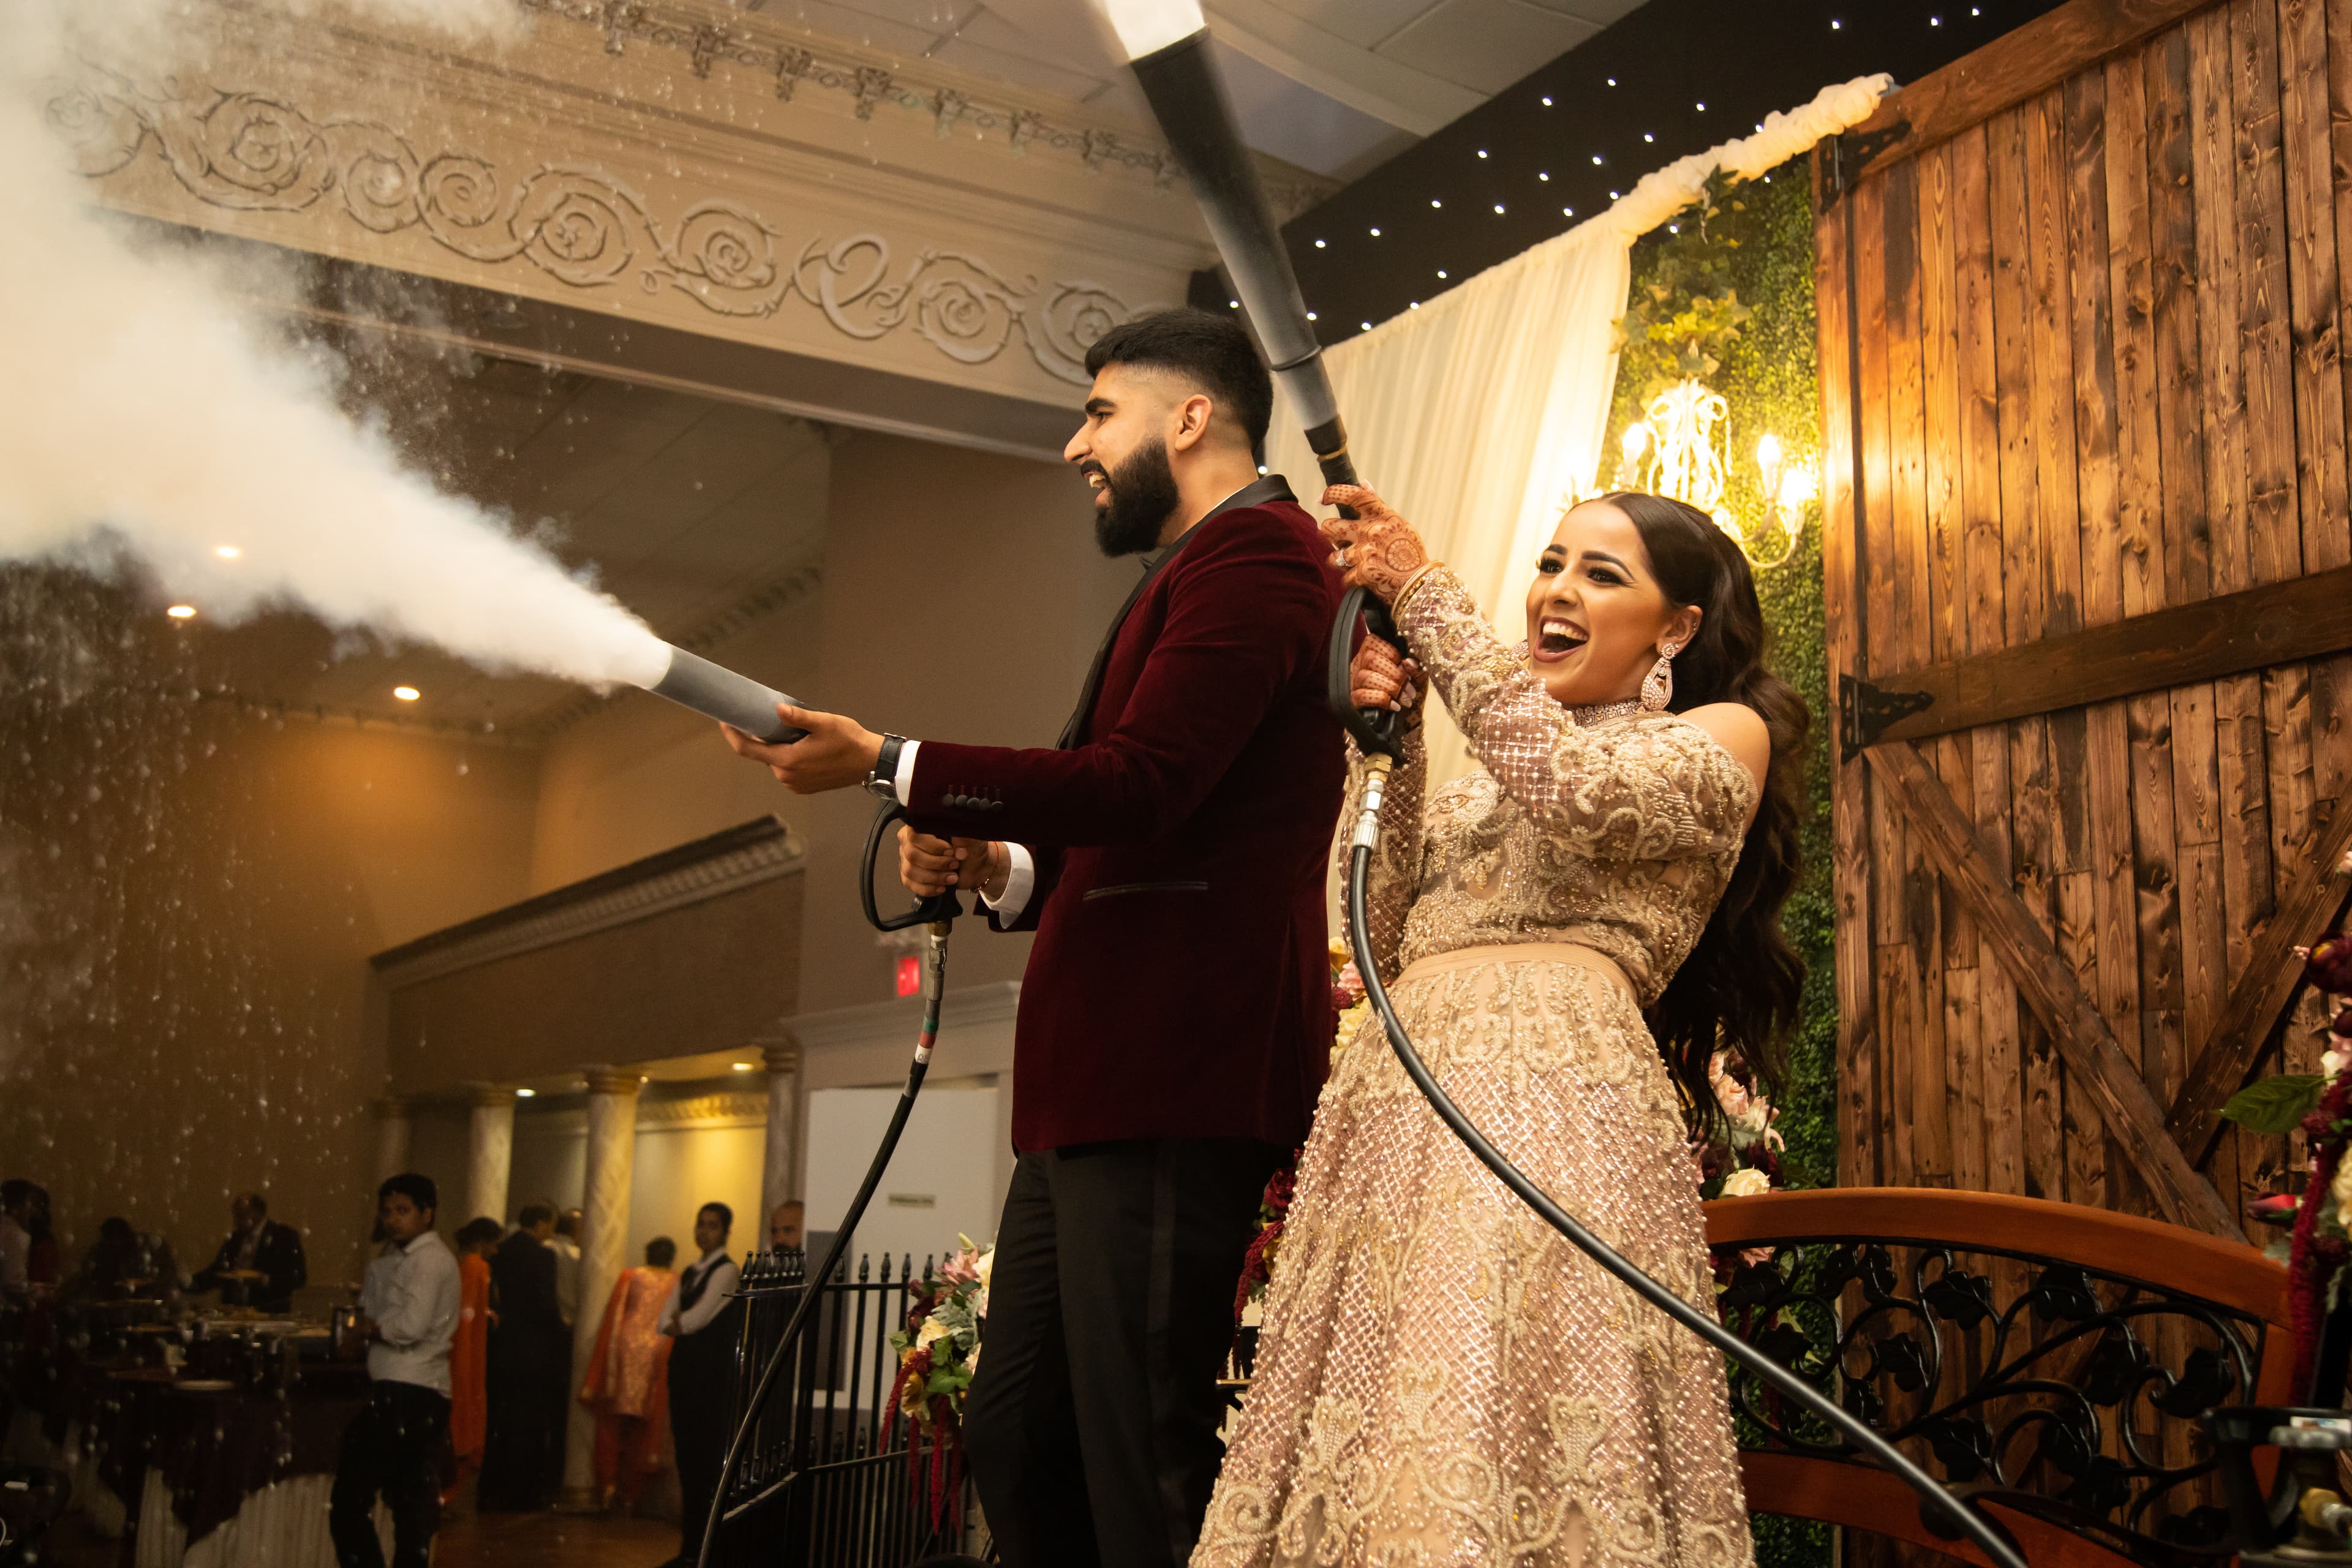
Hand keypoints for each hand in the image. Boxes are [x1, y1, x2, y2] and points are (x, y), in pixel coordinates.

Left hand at [720, 705, 882, 794]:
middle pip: (763, 754)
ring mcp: (795, 784)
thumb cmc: (849, 741)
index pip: (748, 749)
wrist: (870, 763)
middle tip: (775, 719)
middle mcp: (786, 777)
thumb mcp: (824, 723)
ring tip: (796, 733)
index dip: (733, 735)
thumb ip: (798, 717)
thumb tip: (775, 710)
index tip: (724, 720)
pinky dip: (788, 757)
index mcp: (788, 761)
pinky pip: (787, 770)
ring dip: (778, 747)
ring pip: (775, 761)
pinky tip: (803, 746)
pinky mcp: (803, 787)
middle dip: (764, 737)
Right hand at [899, 827, 1006, 898]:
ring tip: (952, 877)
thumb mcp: (973, 838)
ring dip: (934, 877)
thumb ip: (964, 835)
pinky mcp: (910, 875)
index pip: (915, 834)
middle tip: (954, 864)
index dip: (933, 846)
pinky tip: (941, 887)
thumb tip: (957, 844)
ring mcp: (908, 858)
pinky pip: (909, 883)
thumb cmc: (972, 849)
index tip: (951, 851)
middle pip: (912, 854)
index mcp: (923, 826)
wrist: (975, 867)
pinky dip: (928, 888)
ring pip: (911, 870)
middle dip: (937, 863)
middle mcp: (911, 840)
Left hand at [1318, 483, 1431, 603]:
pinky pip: (1344, 576)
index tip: (1322, 498)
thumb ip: (1377, 504)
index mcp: (1381, 516)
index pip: (1352, 496)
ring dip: (1339, 560)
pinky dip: (1351, 579)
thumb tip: (1363, 483)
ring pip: (1333, 555)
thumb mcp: (1398, 522)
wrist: (1419, 582)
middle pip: (1331, 526)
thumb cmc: (1409, 552)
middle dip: (1329, 533)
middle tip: (1336, 538)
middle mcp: (1371, 531)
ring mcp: (1364, 552)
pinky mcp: (1362, 573)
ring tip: (1350, 562)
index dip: (1333, 493)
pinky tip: (1362, 577)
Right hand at [1349, 635, 1422, 721]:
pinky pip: (1361, 696)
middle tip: (1409, 689)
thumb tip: (1409, 662)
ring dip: (1391, 688)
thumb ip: (1412, 668)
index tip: (1404, 666)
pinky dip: (1381, 700)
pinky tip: (1394, 706)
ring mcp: (1352, 683)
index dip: (1392, 653)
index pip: (1372, 642)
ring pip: (1366, 677)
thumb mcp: (1410, 677)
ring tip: (1405, 700)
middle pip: (1370, 659)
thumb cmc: (1399, 693)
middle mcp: (1356, 666)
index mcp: (1368, 654)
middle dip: (1395, 674)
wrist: (1385, 721)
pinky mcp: (1351, 701)